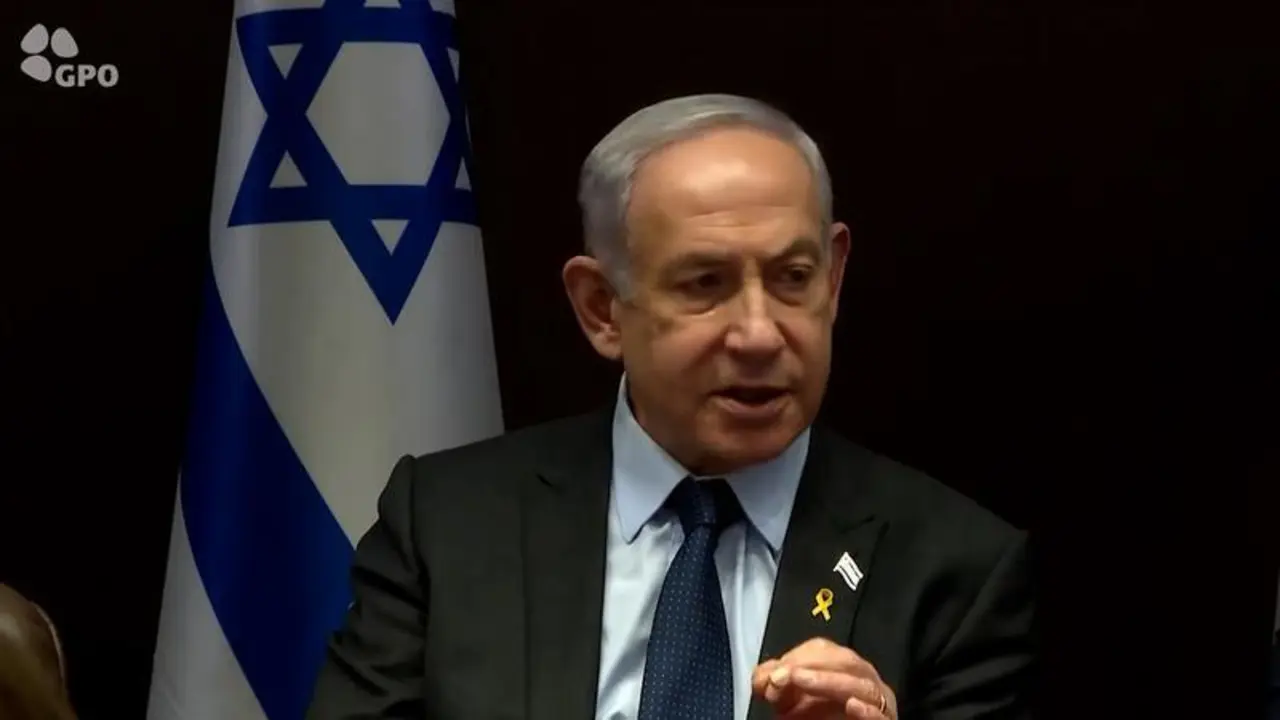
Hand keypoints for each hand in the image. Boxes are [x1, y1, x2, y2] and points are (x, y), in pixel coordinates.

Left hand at [752, 638, 897, 718]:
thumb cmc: (812, 717)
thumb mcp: (786, 700)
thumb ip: (772, 682)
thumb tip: (767, 678)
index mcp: (842, 666)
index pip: (823, 649)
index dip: (798, 656)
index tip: (774, 672)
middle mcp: (863, 680)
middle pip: (846, 661)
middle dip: (813, 665)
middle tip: (786, 675)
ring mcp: (878, 703)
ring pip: (863, 686)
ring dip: (831, 681)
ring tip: (802, 680)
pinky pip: (882, 716)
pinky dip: (868, 711)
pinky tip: (852, 706)